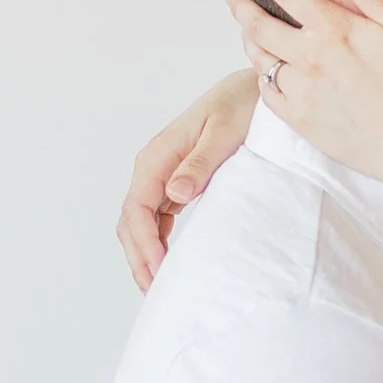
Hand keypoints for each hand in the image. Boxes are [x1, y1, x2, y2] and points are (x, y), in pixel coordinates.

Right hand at [116, 68, 258, 290]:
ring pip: (138, 222)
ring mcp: (162, 175)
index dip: (145, 242)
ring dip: (143, 254)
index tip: (160, 268)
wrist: (253, 91)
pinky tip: (164, 263)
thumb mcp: (224, 133)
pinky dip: (155, 242)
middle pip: (130, 220)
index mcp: (159, 155)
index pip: (137, 206)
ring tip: (156, 286)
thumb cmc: (241, 108)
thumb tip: (175, 194)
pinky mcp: (174, 183)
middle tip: (153, 291)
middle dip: (138, 256)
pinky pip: (154, 218)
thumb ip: (200, 163)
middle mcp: (153, 166)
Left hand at [227, 0, 382, 187]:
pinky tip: (266, 70)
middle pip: (258, 24)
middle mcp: (308, 57)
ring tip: (247, 29)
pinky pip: (267, 92)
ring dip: (248, 38)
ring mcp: (300, 90)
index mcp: (333, 29)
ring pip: (258, 57)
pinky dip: (262, 75)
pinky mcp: (299, 119)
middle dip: (239, 5)